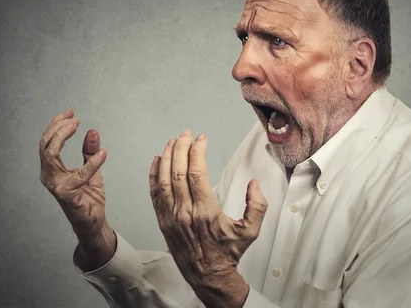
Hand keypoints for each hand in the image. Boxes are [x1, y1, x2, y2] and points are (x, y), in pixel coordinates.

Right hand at [39, 109, 115, 268]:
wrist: (92, 222)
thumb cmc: (88, 197)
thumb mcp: (91, 169)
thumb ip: (89, 151)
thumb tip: (92, 131)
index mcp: (52, 169)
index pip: (47, 142)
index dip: (56, 125)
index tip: (70, 113)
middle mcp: (49, 176)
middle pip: (45, 145)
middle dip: (57, 127)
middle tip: (74, 118)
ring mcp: (55, 186)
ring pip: (51, 155)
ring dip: (63, 137)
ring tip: (78, 126)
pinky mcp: (67, 195)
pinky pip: (77, 175)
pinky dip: (91, 163)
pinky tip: (103, 154)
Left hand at [149, 129, 267, 307]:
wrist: (208, 276)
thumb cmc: (228, 252)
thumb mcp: (250, 231)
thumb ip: (257, 206)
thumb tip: (254, 184)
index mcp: (205, 211)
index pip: (197, 172)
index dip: (198, 151)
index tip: (202, 138)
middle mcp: (185, 212)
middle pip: (178, 171)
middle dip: (181, 148)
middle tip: (186, 133)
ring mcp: (171, 216)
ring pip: (163, 180)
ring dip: (167, 157)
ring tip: (173, 141)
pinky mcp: (163, 221)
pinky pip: (154, 193)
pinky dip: (153, 175)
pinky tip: (157, 161)